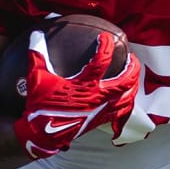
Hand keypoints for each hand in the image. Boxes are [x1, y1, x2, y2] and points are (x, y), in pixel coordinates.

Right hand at [12, 30, 140, 158]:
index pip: (102, 61)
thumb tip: (36, 35)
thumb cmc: (40, 105)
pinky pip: (121, 111)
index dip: (106, 45)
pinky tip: (126, 97)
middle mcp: (97, 97)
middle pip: (125, 81)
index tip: (105, 37)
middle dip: (132, 67)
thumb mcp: (37, 77)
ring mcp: (101, 110)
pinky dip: (127, 102)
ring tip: (134, 75)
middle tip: (131, 57)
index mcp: (84, 85)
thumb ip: (37, 54)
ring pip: (127, 97)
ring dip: (134, 84)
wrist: (42, 133)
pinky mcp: (100, 119)